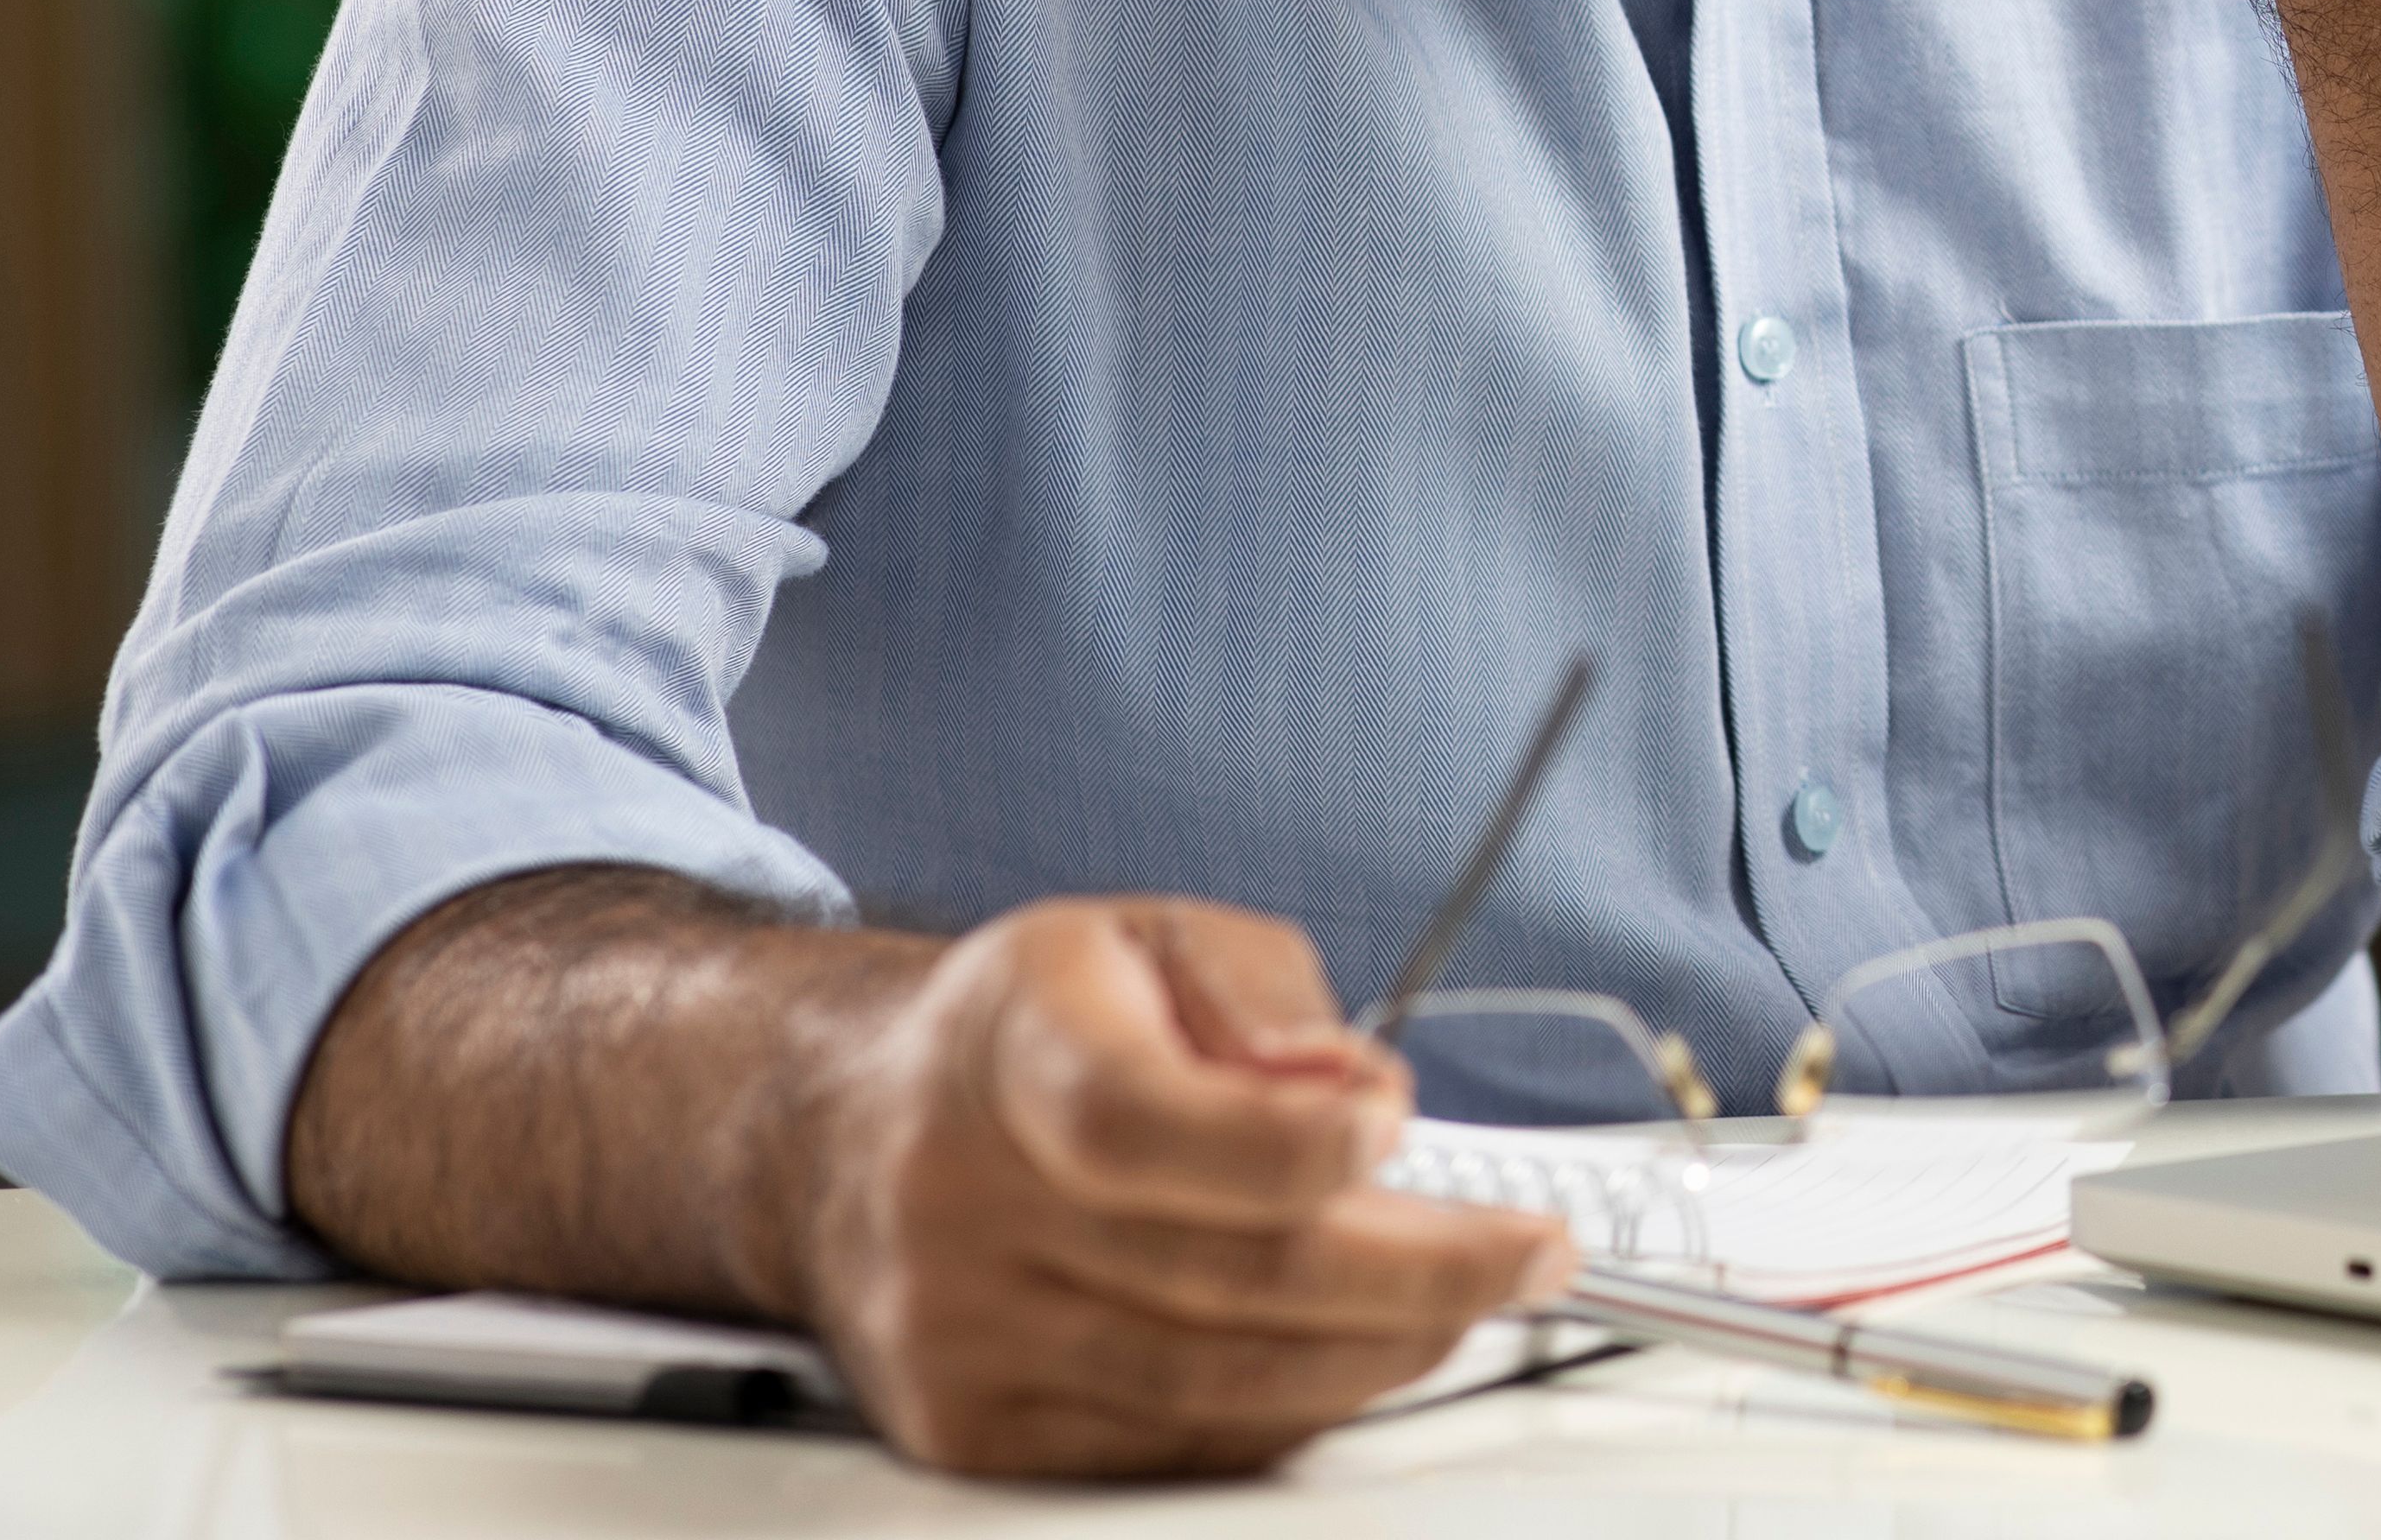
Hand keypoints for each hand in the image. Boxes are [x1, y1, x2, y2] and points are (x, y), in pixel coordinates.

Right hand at [752, 896, 1564, 1475]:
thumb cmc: (1039, 1029)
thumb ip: (1265, 995)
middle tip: (1532, 1249)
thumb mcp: (1155, 938)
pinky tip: (1365, 1349)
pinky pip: (1175, 1441)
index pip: (1137, 1122)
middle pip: (1220, 1275)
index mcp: (1007, 1051)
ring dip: (1383, 1349)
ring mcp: (958, 1332)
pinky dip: (1294, 1402)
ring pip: (1215, 1380)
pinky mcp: (972, 1428)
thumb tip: (1355, 1096)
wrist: (848, 1131)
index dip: (1279, 1144)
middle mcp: (959, 1201)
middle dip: (1417, 1272)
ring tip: (1479, 1297)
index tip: (1392, 1133)